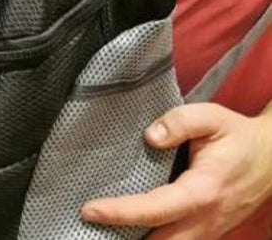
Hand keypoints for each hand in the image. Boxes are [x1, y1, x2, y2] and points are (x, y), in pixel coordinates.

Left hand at [81, 103, 271, 239]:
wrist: (271, 156)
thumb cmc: (237, 134)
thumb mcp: (211, 117)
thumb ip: (179, 121)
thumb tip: (149, 137)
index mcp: (203, 190)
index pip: (154, 209)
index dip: (119, 212)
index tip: (89, 209)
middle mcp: (206, 219)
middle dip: (124, 239)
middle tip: (89, 226)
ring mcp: (210, 229)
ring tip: (104, 229)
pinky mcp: (209, 229)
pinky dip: (154, 239)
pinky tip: (132, 229)